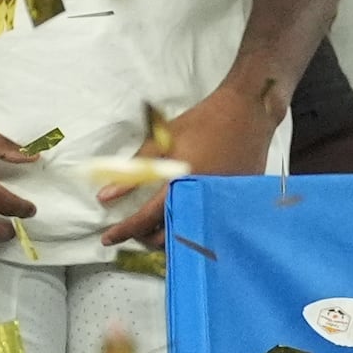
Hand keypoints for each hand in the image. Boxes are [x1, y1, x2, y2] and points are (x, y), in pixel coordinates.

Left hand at [98, 88, 271, 247]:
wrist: (246, 114)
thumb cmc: (201, 124)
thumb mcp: (161, 141)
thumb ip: (133, 170)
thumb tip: (106, 196)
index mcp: (180, 183)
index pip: (146, 219)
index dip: (124, 231)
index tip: (107, 238)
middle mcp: (202, 199)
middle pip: (167, 237)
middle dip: (144, 238)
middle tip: (131, 228)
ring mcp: (222, 205)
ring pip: (189, 236)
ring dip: (167, 236)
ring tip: (152, 225)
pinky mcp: (236, 203)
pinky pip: (209, 225)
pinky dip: (190, 226)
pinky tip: (180, 217)